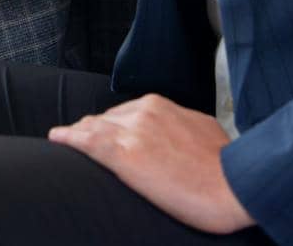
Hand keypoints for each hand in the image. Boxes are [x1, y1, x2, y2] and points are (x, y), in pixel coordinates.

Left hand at [48, 94, 254, 234]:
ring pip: (93, 128)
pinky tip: (57, 140)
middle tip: (80, 141)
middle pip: (106, 119)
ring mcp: (133, 131)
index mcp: (161, 106)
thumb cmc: (225, 170)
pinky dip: (69, 139)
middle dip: (93, 130)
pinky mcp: (124, 155)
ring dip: (78, 135)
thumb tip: (177, 137)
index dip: (110, 125)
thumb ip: (181, 128)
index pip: (123, 112)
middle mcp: (145, 112)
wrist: (235, 186)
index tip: (102, 132)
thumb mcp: (203, 133)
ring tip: (65, 140)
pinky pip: (87, 142)